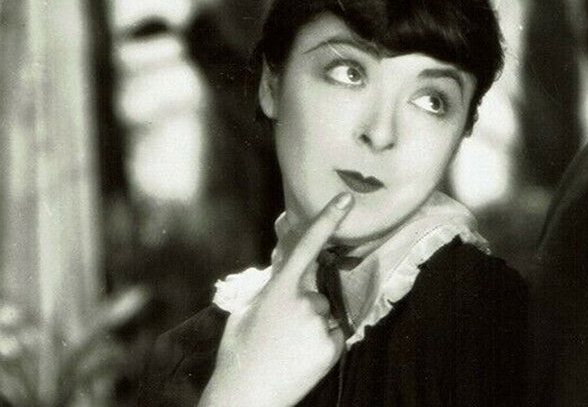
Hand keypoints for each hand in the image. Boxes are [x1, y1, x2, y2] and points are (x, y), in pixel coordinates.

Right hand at [199, 193, 353, 406]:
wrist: (246, 396)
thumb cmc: (240, 352)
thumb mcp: (247, 310)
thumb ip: (269, 284)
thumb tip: (282, 263)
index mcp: (279, 289)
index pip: (306, 247)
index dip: (327, 220)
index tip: (346, 199)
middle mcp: (304, 302)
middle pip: (317, 292)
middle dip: (304, 306)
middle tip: (280, 333)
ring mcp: (320, 324)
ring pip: (326, 314)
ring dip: (313, 326)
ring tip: (288, 349)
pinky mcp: (332, 346)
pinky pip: (335, 334)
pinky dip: (322, 344)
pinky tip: (301, 358)